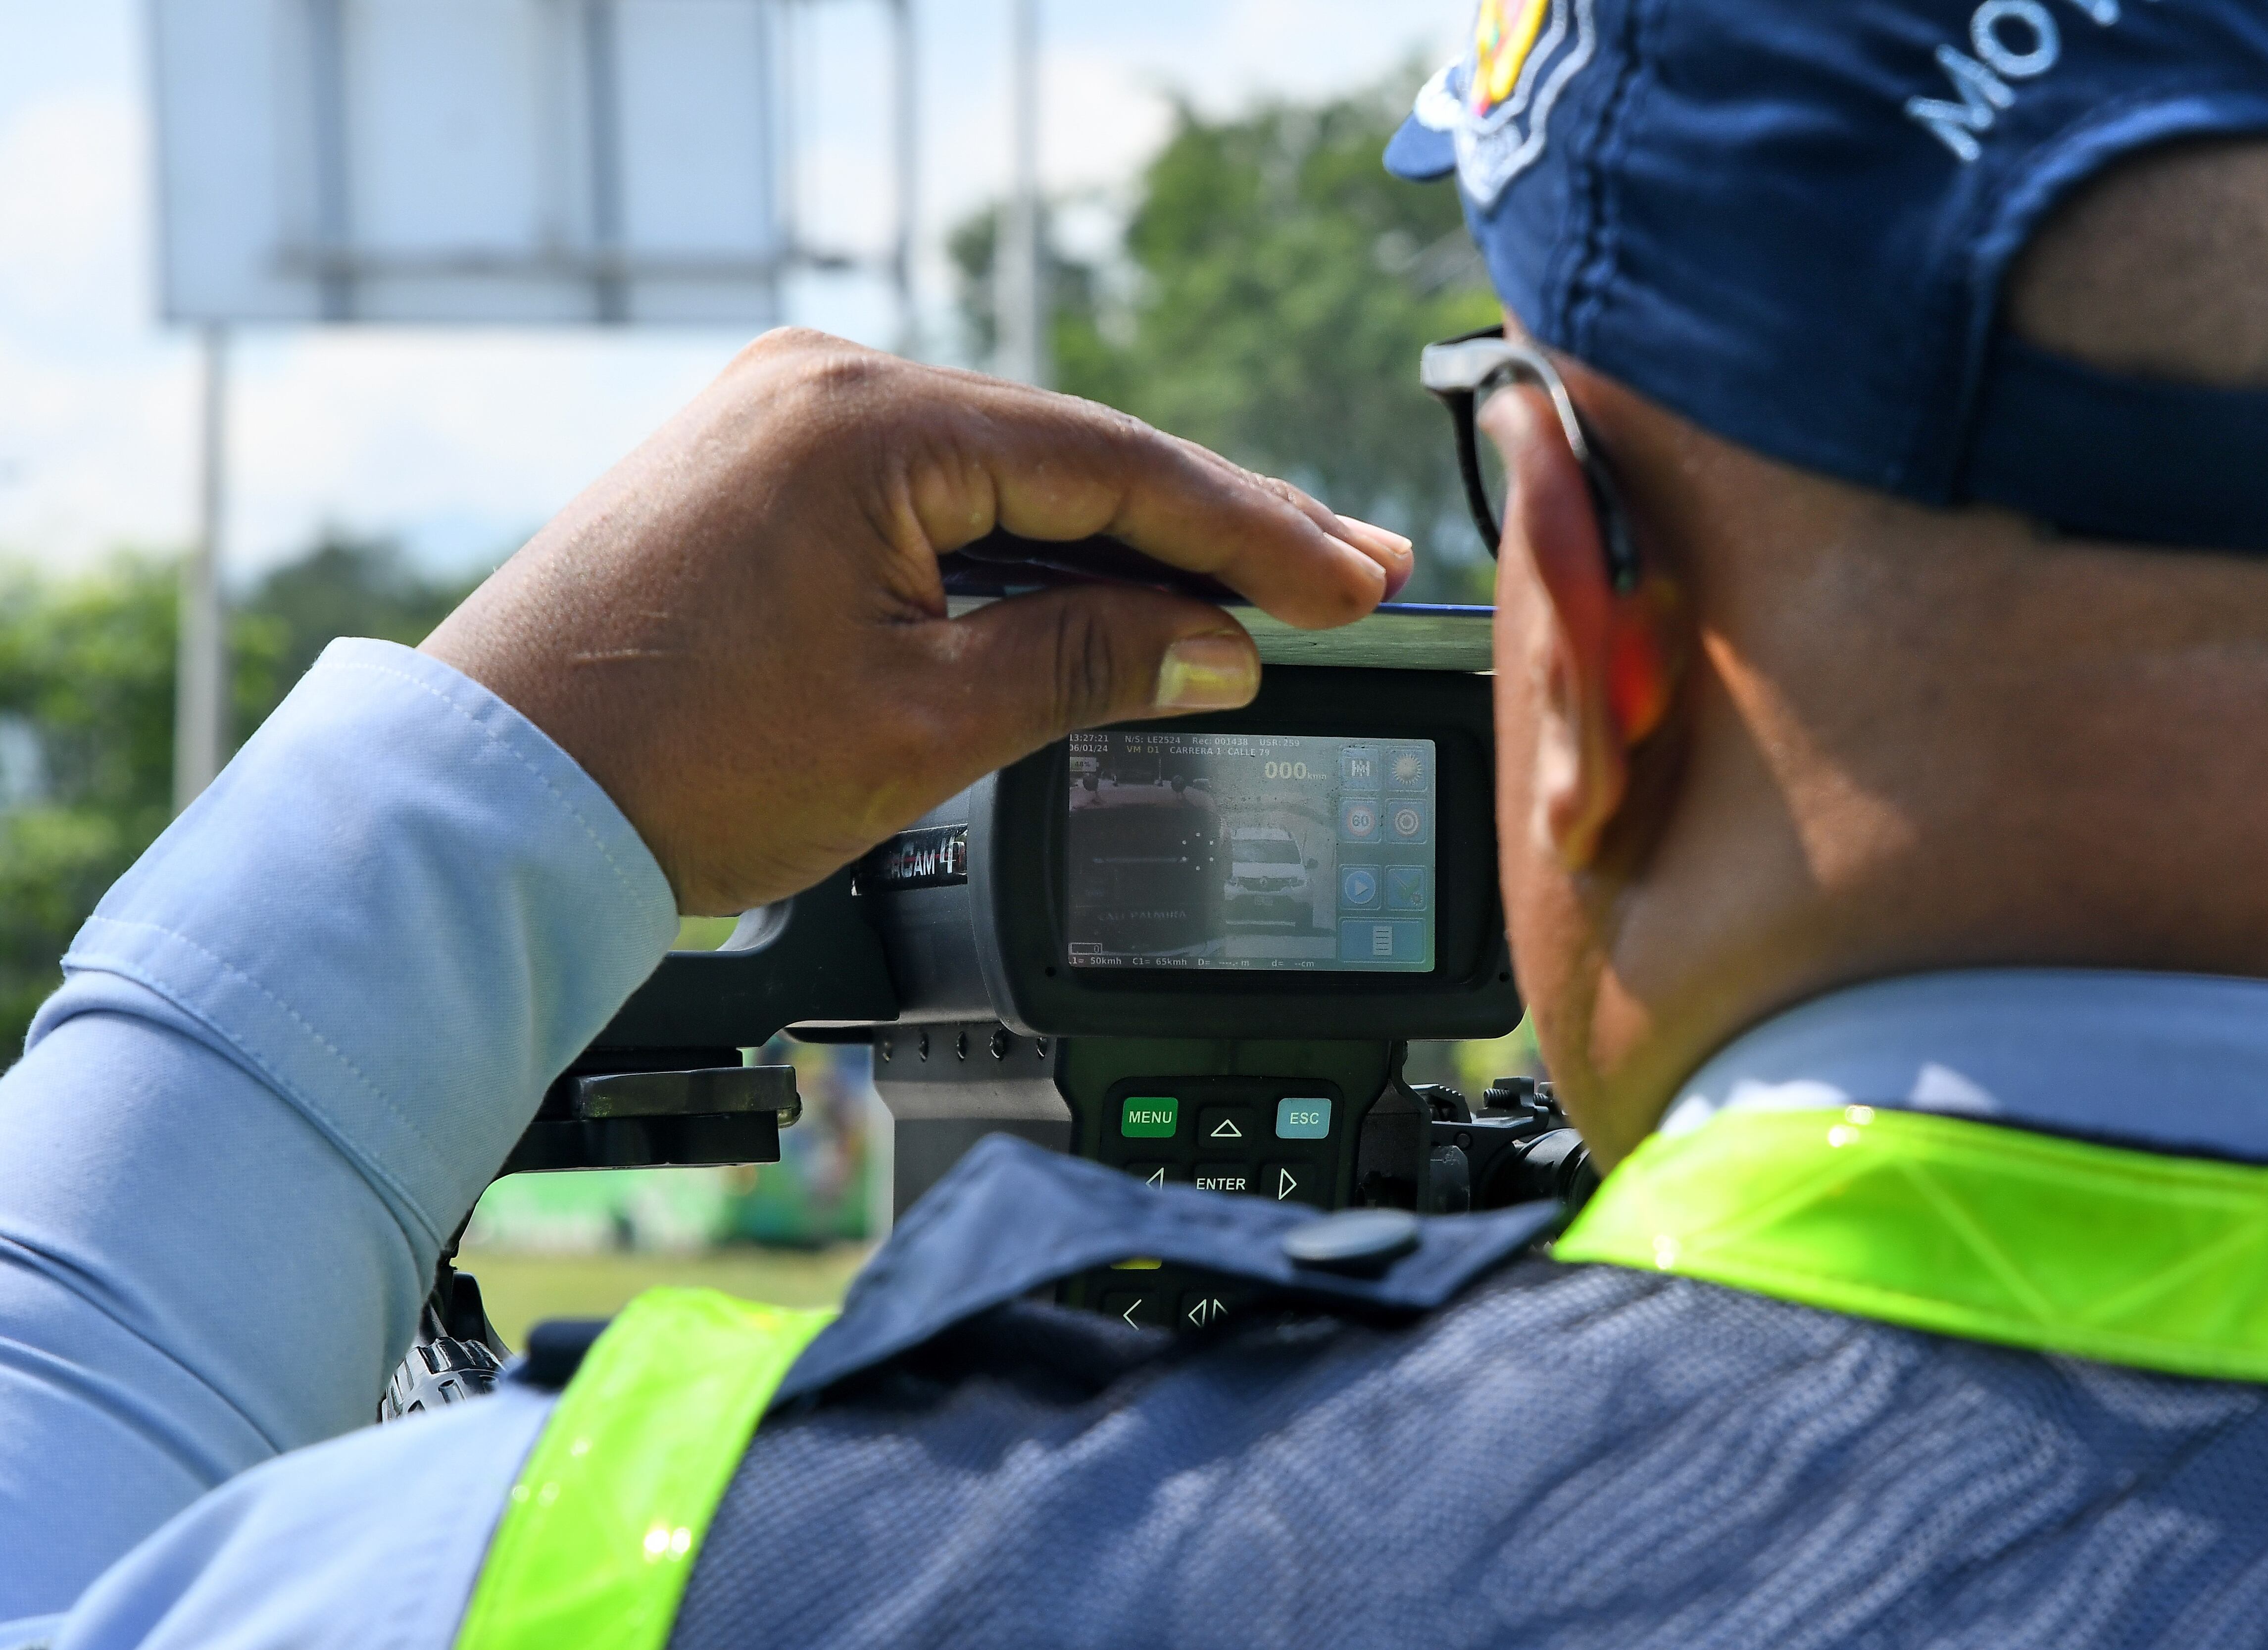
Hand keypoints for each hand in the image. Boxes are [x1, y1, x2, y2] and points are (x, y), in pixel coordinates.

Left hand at [421, 331, 1412, 913]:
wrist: (488, 806)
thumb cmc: (675, 768)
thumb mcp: (925, 721)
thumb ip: (1092, 659)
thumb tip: (1218, 644)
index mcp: (869, 422)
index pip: (1115, 464)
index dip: (1252, 531)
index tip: (1354, 579)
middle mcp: (822, 387)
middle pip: (1067, 454)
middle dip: (1208, 526)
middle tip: (1342, 572)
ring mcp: (779, 422)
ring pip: (1002, 478)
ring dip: (1116, 541)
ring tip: (1243, 592)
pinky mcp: (753, 475)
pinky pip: (928, 498)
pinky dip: (1018, 550)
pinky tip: (1099, 585)